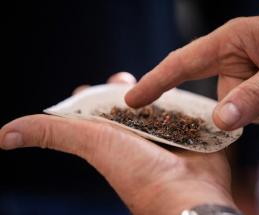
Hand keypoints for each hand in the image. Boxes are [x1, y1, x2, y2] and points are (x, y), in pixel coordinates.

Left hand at [0, 72, 235, 214]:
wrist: (187, 193)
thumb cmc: (140, 172)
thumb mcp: (92, 143)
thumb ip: (53, 133)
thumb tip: (4, 135)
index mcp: (113, 138)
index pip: (98, 111)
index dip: (95, 94)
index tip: (102, 84)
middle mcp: (138, 137)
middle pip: (129, 105)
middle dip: (128, 89)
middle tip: (129, 79)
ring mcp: (165, 136)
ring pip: (158, 107)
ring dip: (158, 92)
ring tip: (161, 80)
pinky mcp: (189, 134)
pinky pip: (184, 113)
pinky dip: (182, 104)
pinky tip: (185, 94)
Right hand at [126, 12, 258, 130]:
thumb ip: (254, 95)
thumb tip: (220, 122)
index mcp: (228, 40)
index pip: (181, 62)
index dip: (154, 81)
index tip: (131, 100)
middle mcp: (227, 55)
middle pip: (199, 84)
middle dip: (196, 103)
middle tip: (182, 116)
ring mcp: (235, 70)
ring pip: (224, 102)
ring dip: (242, 110)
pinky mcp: (244, 84)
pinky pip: (236, 106)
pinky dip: (247, 112)